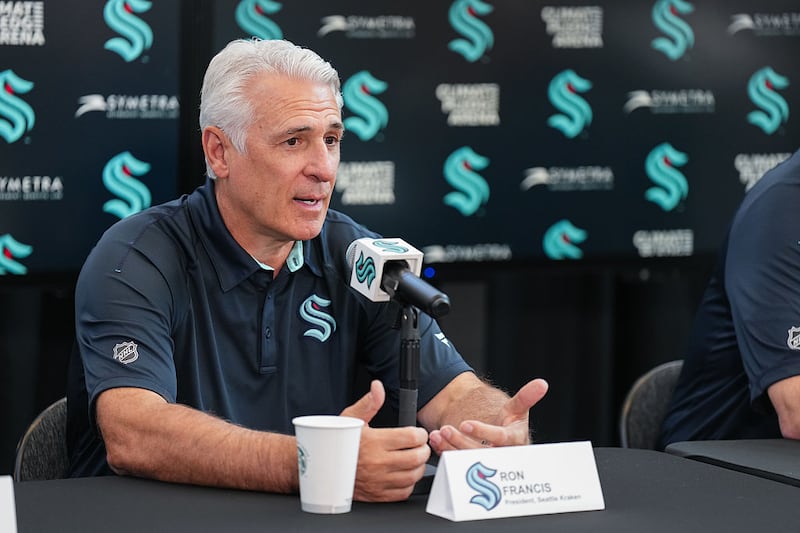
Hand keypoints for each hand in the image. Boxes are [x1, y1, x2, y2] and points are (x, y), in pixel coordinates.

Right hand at [340, 380, 430, 501]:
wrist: (320, 469)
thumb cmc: (335, 443)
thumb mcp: (350, 419)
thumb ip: (369, 403)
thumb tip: (378, 387)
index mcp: (374, 441)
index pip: (411, 437)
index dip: (420, 433)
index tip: (418, 433)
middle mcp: (377, 463)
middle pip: (416, 458)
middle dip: (423, 449)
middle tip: (420, 446)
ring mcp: (378, 481)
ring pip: (412, 476)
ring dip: (418, 466)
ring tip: (413, 458)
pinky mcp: (377, 495)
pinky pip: (403, 492)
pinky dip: (408, 483)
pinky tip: (403, 474)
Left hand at [428, 378, 548, 454]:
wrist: (500, 438)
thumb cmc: (511, 424)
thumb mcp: (517, 409)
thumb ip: (527, 397)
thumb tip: (541, 384)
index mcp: (515, 441)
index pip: (500, 438)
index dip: (483, 431)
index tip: (465, 424)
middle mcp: (502, 455)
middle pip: (481, 452)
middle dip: (461, 442)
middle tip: (445, 429)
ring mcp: (487, 463)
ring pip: (468, 460)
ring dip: (450, 447)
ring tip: (438, 434)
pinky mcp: (473, 466)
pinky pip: (458, 463)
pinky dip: (445, 451)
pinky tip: (437, 441)